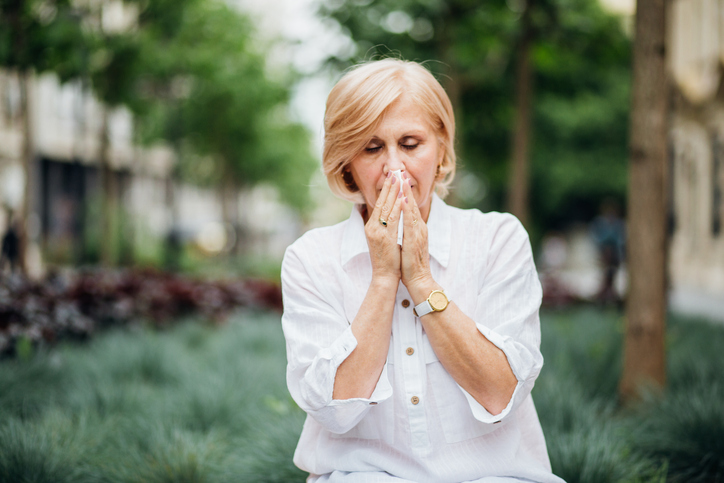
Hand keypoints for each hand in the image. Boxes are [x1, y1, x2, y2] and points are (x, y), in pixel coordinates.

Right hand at [365, 172, 403, 283]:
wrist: (384, 277)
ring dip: (393, 192)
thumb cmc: (387, 260)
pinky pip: (392, 219)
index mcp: (371, 227)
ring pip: (386, 207)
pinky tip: (402, 197)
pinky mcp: (384, 238)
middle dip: (389, 186)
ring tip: (399, 179)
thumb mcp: (383, 240)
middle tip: (395, 171)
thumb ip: (384, 227)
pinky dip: (397, 207)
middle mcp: (372, 227)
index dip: (386, 190)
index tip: (392, 177)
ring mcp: (377, 232)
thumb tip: (389, 216)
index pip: (379, 204)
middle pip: (381, 202)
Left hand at [400, 177, 434, 291]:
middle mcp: (419, 228)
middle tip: (400, 171)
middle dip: (405, 187)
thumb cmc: (411, 265)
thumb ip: (407, 231)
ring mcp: (418, 233)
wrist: (419, 281)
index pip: (410, 206)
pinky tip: (403, 201)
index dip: (405, 192)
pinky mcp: (415, 240)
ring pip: (412, 210)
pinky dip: (407, 211)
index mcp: (417, 229)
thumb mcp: (408, 243)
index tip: (399, 178)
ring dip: (406, 194)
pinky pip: (410, 223)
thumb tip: (401, 223)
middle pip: (412, 204)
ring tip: (401, 179)